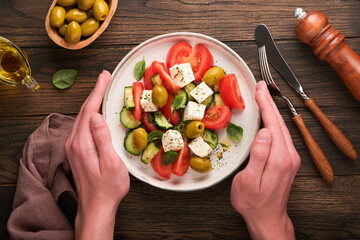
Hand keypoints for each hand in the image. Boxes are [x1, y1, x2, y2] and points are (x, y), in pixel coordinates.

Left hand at [65, 70, 129, 239]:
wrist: (96, 207)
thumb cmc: (108, 188)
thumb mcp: (111, 164)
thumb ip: (103, 139)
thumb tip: (97, 117)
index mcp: (82, 144)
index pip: (89, 111)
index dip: (97, 92)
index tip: (104, 77)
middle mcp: (73, 143)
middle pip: (84, 111)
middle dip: (95, 92)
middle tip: (105, 77)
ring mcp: (73, 147)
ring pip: (82, 117)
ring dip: (92, 102)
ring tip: (102, 89)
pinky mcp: (76, 151)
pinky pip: (82, 126)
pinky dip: (90, 113)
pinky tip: (96, 111)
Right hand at [230, 81, 300, 239]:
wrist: (267, 218)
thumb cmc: (253, 202)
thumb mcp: (248, 181)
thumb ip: (258, 156)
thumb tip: (264, 132)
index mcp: (279, 159)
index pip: (273, 124)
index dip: (267, 105)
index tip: (260, 90)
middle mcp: (289, 156)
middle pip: (280, 122)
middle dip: (270, 102)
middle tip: (260, 87)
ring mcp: (290, 158)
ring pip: (281, 127)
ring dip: (272, 110)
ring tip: (263, 96)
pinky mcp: (287, 161)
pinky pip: (281, 135)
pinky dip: (274, 121)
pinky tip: (268, 117)